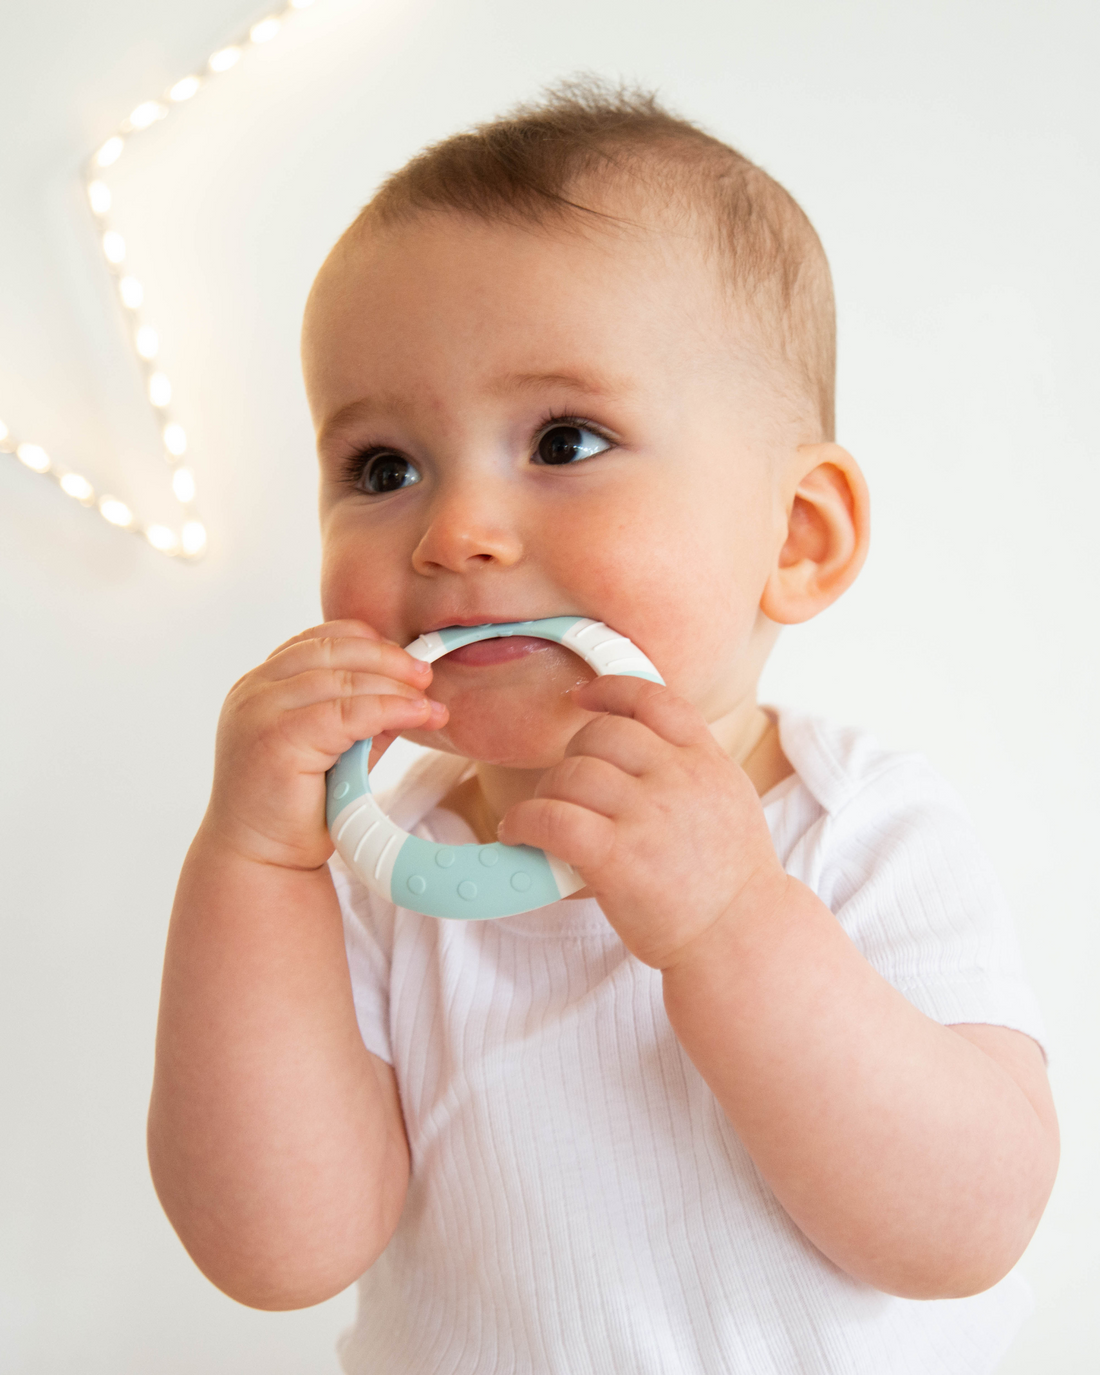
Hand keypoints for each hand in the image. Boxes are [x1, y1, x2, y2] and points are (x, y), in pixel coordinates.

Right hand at [205, 620, 447, 869]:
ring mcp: (260, 712)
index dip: (370, 643)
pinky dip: (390, 709)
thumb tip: (413, 692)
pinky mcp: (277, 739)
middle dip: (388, 660)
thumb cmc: (296, 809)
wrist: (262, 860)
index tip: (407, 662)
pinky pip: (347, 712)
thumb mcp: (337, 749)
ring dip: (394, 687)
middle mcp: (254, 691)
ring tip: (429, 703)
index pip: (320, 640)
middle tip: (426, 677)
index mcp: (262, 685)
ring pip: (343, 679)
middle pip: (332, 650)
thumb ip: (364, 717)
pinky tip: (418, 716)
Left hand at [498, 676, 785, 967]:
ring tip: (544, 817)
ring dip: (547, 792)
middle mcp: (678, 779)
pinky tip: (519, 833)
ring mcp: (648, 815)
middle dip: (574, 754)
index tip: (583, 696)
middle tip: (569, 787)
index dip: (611, 690)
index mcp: (706, 761)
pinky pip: (550, 817)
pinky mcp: (617, 856)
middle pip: (601, 733)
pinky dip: (524, 822)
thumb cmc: (728, 880)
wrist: (741, 938)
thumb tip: (639, 744)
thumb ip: (690, 767)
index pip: (654, 699)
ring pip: (571, 772)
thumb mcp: (728, 801)